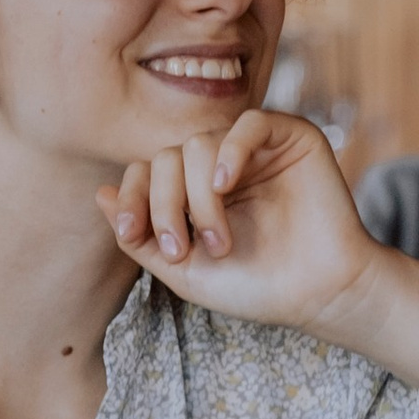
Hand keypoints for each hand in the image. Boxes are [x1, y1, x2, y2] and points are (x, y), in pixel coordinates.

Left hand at [98, 111, 375, 329]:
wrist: (319, 295)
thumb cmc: (256, 287)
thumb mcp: (181, 270)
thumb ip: (139, 235)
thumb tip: (99, 195)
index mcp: (194, 190)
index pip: (146, 170)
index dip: (132, 198)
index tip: (131, 233)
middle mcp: (220, 164)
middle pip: (166, 157)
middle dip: (164, 205)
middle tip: (181, 250)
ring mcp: (254, 149)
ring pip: (199, 144)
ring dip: (199, 197)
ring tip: (219, 241)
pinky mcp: (290, 137)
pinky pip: (248, 124)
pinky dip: (230, 152)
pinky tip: (226, 185)